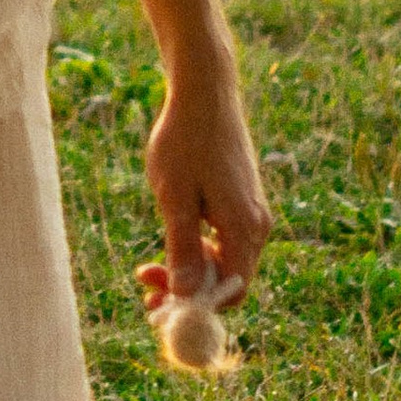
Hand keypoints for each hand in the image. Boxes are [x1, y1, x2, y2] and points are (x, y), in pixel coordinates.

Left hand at [138, 48, 273, 312]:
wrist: (204, 92)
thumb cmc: (184, 141)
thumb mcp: (175, 198)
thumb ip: (183, 249)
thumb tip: (187, 297)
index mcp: (245, 228)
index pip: (232, 292)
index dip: (196, 308)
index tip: (156, 304)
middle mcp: (257, 226)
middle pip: (228, 281)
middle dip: (187, 291)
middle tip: (143, 283)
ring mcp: (251, 213)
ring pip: (223, 263)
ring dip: (187, 272)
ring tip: (147, 265)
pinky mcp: (241, 203)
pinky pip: (223, 243)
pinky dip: (195, 251)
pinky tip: (169, 238)